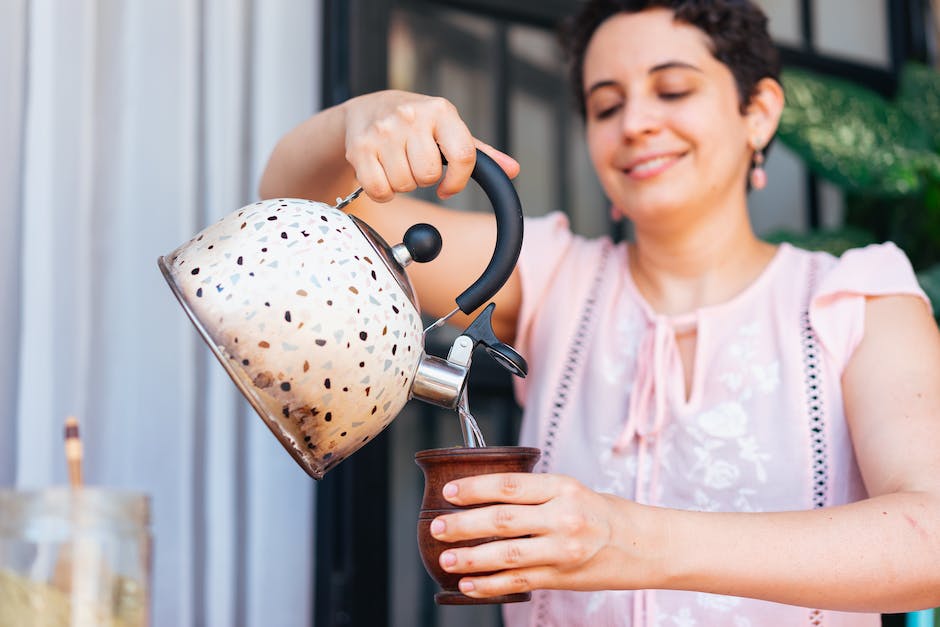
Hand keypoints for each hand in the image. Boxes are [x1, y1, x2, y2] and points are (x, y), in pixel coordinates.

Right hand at [342, 90, 518, 201]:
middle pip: (428, 176)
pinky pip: (379, 190)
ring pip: (404, 185)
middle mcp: (412, 116)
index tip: (448, 188)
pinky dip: (382, 192)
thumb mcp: (449, 130)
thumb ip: (480, 153)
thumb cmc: (416, 124)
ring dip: (402, 184)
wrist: (367, 109)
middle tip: (415, 165)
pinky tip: (382, 173)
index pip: (464, 156)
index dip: (458, 181)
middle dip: (424, 179)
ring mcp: (383, 131)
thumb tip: (512, 170)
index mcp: (442, 111)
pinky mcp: (359, 148)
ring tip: (398, 164)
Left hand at [430, 473, 657, 597]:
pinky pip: (518, 582)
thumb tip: (484, 493)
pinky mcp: (562, 577)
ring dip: (471, 558)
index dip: (475, 488)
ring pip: (506, 555)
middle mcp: (563, 517)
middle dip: (463, 524)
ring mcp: (562, 550)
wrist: (644, 545)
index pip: (510, 486)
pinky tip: (468, 585)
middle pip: (502, 520)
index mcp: (562, 488)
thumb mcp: (572, 490)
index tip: (450, 491)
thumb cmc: (602, 513)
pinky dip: (489, 585)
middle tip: (437, 526)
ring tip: (445, 559)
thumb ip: (534, 493)